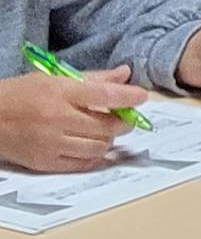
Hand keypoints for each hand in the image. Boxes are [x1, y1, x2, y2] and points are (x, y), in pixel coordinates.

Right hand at [0, 66, 146, 171]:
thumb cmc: (21, 95)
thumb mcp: (53, 78)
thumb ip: (93, 78)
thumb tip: (124, 74)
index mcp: (60, 92)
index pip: (104, 95)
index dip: (128, 97)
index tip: (141, 97)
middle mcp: (57, 118)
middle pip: (106, 126)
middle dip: (123, 122)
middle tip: (125, 118)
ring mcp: (51, 143)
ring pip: (99, 147)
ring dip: (109, 139)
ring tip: (105, 131)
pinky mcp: (45, 162)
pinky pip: (83, 164)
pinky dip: (95, 156)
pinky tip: (93, 146)